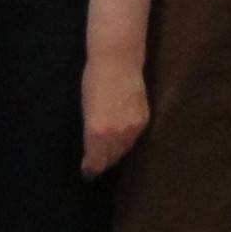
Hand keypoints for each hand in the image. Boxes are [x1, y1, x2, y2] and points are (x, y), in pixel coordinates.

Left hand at [80, 54, 149, 176]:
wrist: (118, 61)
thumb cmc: (94, 81)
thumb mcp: (86, 110)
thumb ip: (90, 133)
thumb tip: (92, 150)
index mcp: (98, 133)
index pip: (96, 162)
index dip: (90, 169)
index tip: (87, 170)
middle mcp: (117, 135)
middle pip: (111, 159)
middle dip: (103, 161)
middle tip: (96, 160)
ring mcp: (133, 129)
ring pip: (124, 150)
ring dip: (115, 152)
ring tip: (108, 149)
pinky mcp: (144, 121)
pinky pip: (133, 138)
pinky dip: (126, 140)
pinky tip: (121, 134)